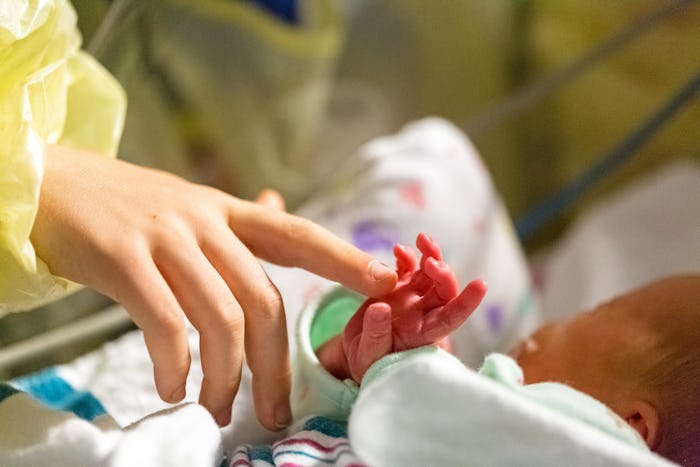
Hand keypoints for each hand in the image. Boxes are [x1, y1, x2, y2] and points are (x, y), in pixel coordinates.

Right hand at [30, 145, 397, 427]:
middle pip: (263, 299)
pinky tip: (173, 387)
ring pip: (221, 317)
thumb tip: (279, 206)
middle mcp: (205, 222)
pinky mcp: (123, 257)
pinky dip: (177, 363)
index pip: (297, 234)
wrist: (51, 182)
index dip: (343, 258)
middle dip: (275, 365)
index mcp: (227, 212)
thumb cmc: (126, 206)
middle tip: (274, 411)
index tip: (385, 283)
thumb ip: (236, 218)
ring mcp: (166, 238)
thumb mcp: (189, 204)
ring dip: (225, 375)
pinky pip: (166, 321)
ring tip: (215, 408)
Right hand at [319, 233, 486, 382]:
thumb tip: (381, 307)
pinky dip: (407, 256)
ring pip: (430, 274)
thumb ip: (375, 333)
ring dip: (430, 255)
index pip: (450, 318)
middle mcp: (422, 314)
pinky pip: (408, 268)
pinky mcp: (397, 289)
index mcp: (421, 334)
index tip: (480, 284)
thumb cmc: (367, 362)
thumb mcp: (368, 355)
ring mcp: (411, 299)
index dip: (467, 302)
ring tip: (423, 240)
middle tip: (430, 261)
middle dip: (442, 272)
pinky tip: (398, 249)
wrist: (356, 351)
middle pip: (443, 290)